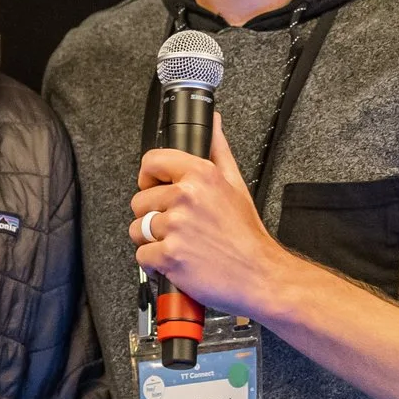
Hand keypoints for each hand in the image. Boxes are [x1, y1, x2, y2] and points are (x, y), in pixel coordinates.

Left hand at [131, 114, 299, 320]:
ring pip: (137, 229)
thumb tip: (214, 123)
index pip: (152, 161)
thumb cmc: (247, 235)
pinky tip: (177, 262)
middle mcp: (186, 197)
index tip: (155, 187)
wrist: (261, 276)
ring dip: (152, 241)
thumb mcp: (236, 184)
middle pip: (140, 201)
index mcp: (201, 175)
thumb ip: (218, 150)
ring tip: (179, 245)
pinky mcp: (169, 256)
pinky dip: (155, 264)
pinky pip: (142, 256)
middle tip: (178, 227)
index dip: (149, 177)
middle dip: (153, 216)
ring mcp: (176, 227)